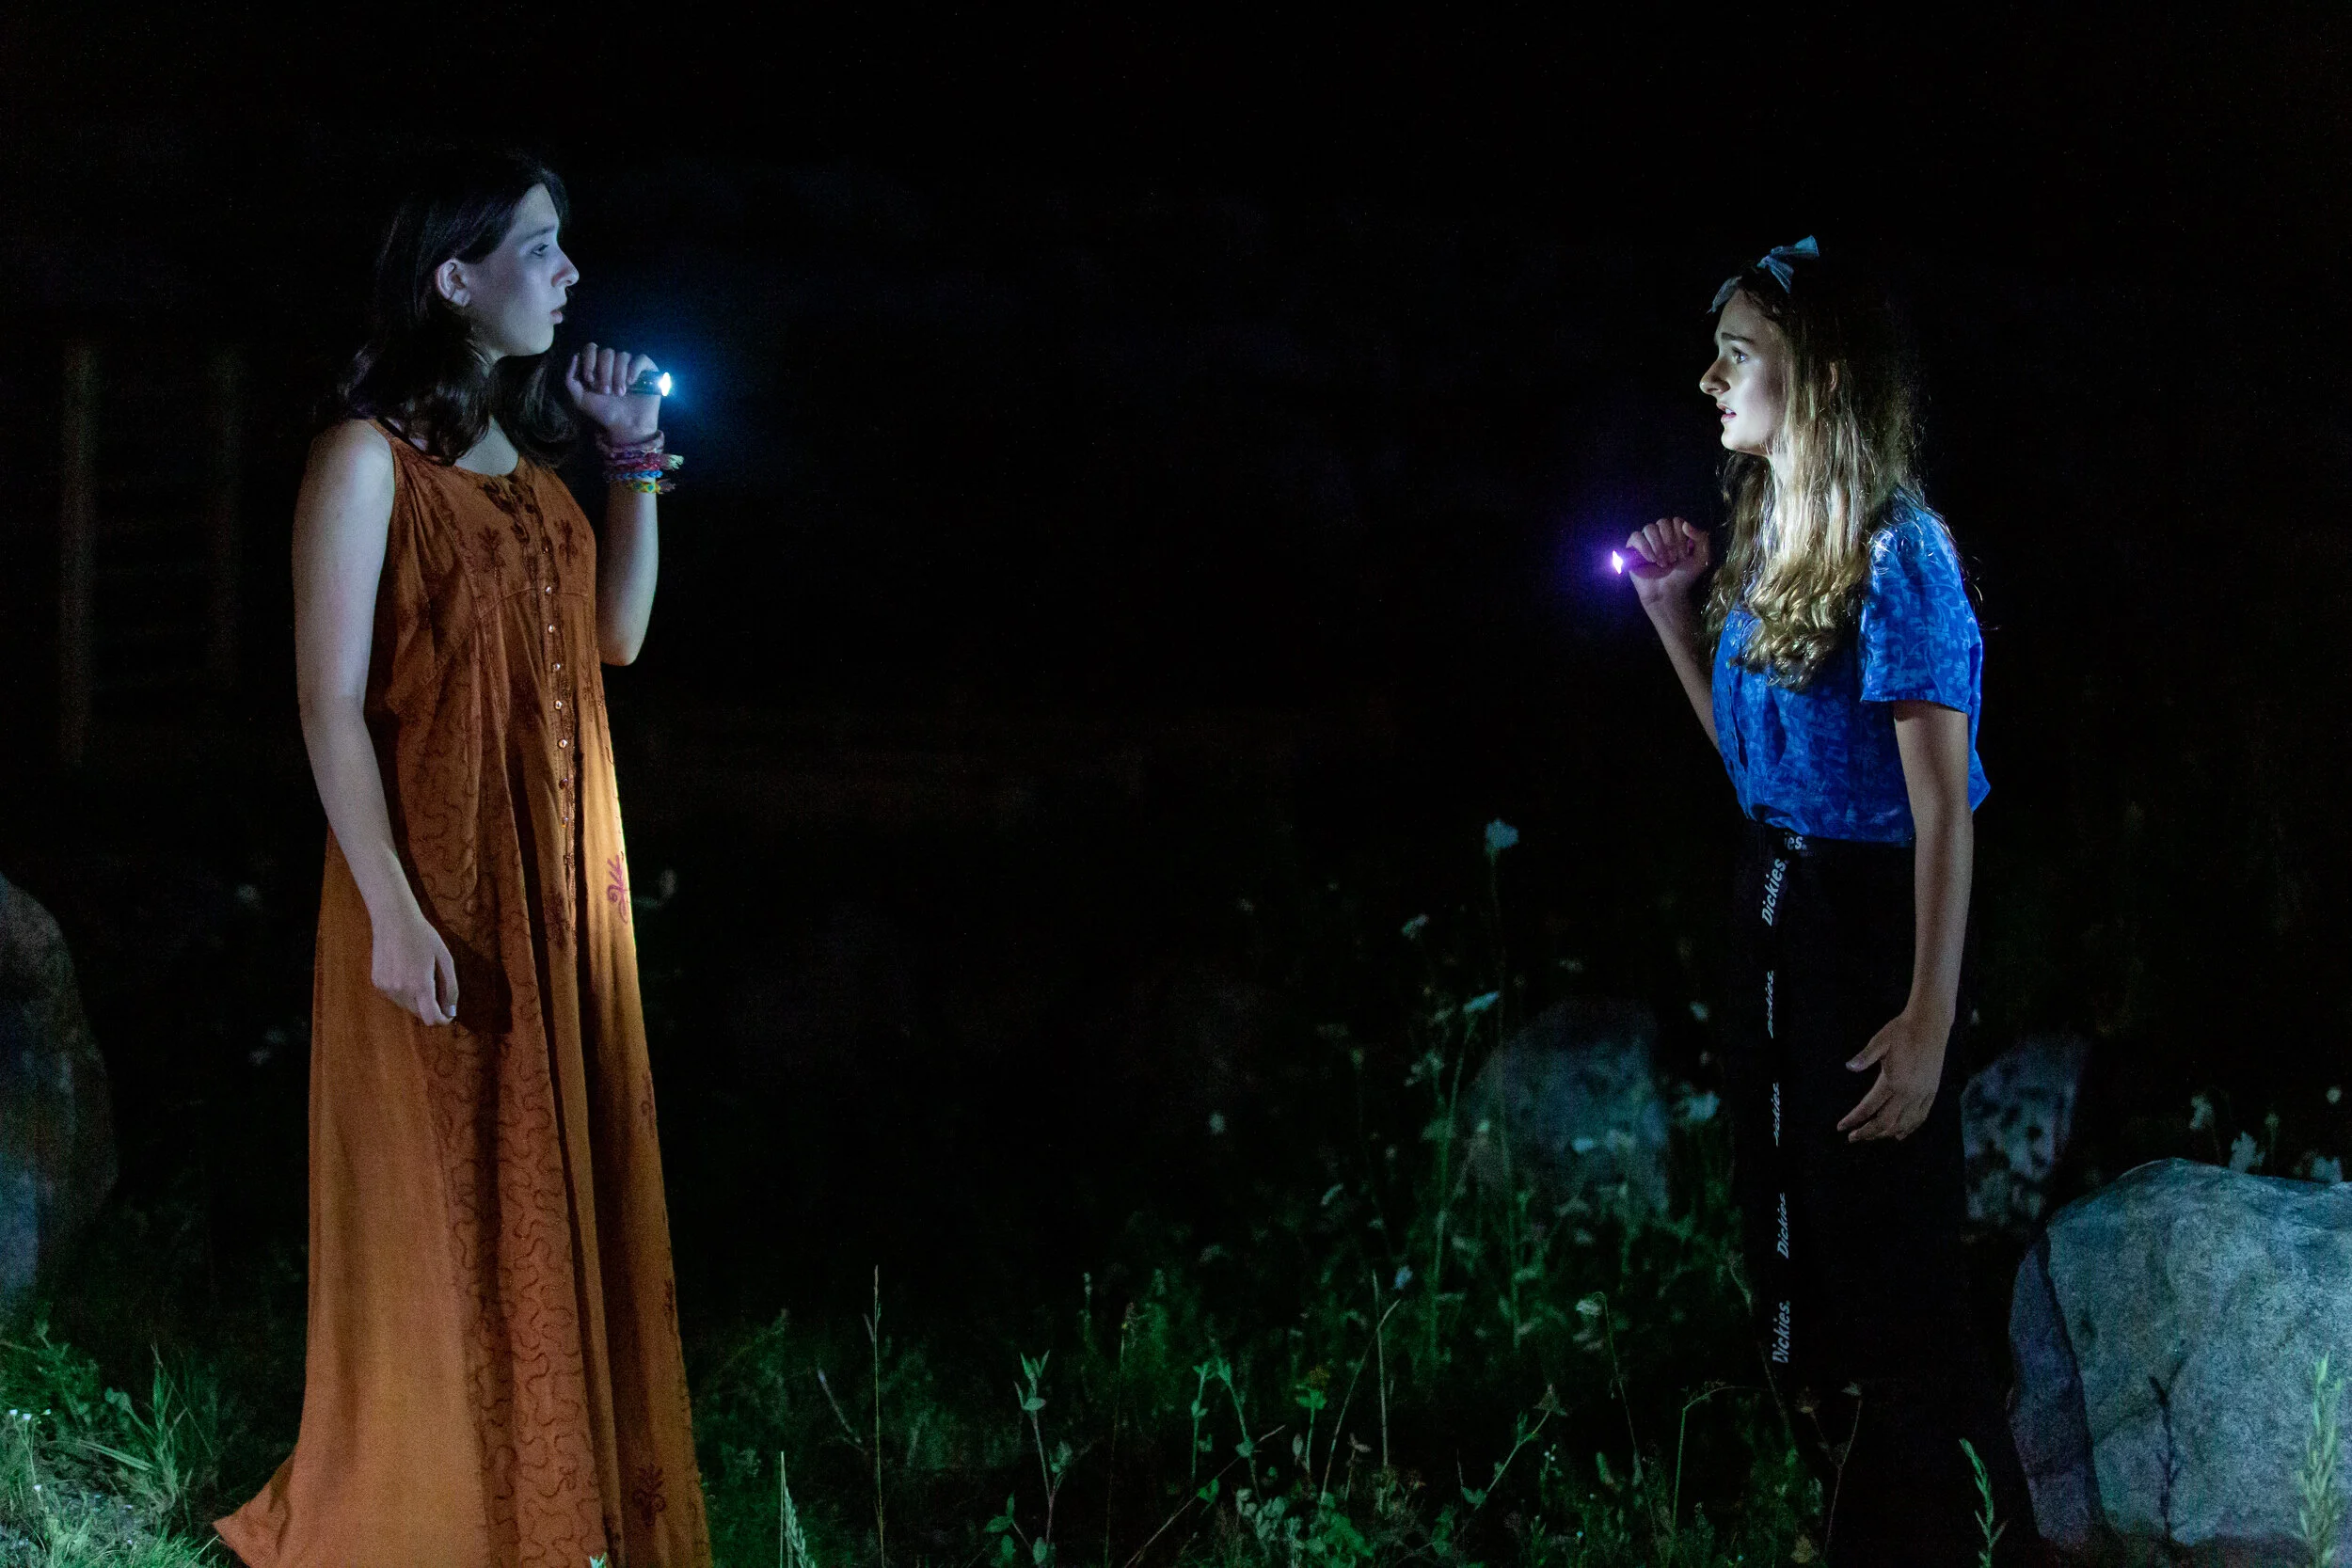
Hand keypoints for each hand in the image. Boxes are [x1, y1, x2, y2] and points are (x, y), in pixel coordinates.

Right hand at [372, 905, 458, 1026]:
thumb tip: (451, 1010)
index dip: (442, 1020)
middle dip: (431, 1008)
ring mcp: (386, 988)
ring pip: (407, 1007)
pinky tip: (406, 972)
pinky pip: (395, 997)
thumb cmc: (423, 937)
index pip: (431, 1018)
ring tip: (421, 976)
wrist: (394, 921)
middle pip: (420, 1014)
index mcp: (420, 984)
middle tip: (439, 992)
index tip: (448, 1015)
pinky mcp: (377, 983)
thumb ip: (450, 987)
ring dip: (417, 1000)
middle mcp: (400, 990)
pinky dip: (404, 992)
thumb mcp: (445, 959)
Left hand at [564, 342, 660, 444]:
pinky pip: (641, 359)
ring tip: (620, 393)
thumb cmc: (604, 412)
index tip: (590, 379)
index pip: (591, 349)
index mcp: (598, 366)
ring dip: (618, 375)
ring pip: (623, 355)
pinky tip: (631, 383)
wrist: (626, 426)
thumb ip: (570, 379)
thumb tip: (575, 356)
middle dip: (604, 372)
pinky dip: (634, 369)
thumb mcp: (580, 398)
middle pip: (607, 352)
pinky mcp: (648, 371)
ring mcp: (631, 365)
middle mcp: (614, 363)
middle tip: (606, 391)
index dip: (589, 360)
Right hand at [1623, 518, 1709, 619]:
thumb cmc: (1684, 576)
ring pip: (1649, 528)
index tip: (1683, 556)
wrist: (1668, 593)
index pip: (1677, 521)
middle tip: (1673, 560)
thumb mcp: (1702, 558)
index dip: (1680, 537)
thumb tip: (1685, 524)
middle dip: (1670, 542)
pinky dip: (1644, 547)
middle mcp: (1661, 534)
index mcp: (1676, 533)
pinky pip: (1636, 537)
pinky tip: (1651, 560)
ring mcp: (1646, 540)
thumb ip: (1701, 538)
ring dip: (1658, 545)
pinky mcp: (1633, 549)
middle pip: (1663, 522)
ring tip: (1662, 563)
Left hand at [1836, 1005, 1949, 1140]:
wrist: (1930, 1024)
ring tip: (1871, 1136)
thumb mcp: (1880, 1040)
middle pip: (1886, 1122)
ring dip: (1886, 1134)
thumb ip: (1865, 1057)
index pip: (1870, 1108)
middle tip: (1853, 1137)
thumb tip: (1849, 1067)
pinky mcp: (1932, 1092)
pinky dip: (1909, 1128)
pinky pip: (1921, 1117)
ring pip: (1904, 1124)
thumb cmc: (1902, 1031)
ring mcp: (1923, 1094)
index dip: (1854, 1119)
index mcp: (1894, 1081)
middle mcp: (1910, 1092)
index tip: (1842, 1127)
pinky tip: (1900, 1134)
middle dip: (1868, 1133)